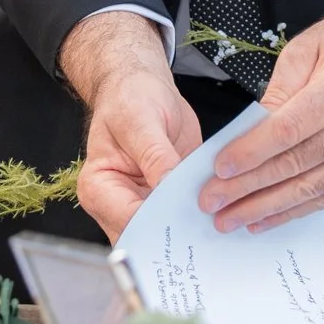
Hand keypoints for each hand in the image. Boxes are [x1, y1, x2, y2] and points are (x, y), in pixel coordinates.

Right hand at [62, 12, 201, 238]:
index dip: (161, 223)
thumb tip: (167, 185)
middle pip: (147, 235)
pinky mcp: (165, 200)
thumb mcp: (141, 119)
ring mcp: (142, 204)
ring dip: (193, 229)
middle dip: (178, 234)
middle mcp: (116, 203)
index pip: (129, 219)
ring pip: (167, 233)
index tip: (192, 218)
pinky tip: (224, 209)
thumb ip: (154, 154)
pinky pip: (183, 217)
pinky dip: (202, 215)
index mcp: (98, 187)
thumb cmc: (131, 97)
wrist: (143, 88)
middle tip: (212, 226)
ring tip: (223, 220)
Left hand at [200, 0, 323, 234]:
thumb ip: (278, 88)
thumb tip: (249, 130)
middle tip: (211, 202)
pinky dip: (293, 211)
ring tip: (230, 219)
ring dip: (265, 208)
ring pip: (309, 189)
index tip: (218, 169)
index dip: (250, 153)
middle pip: (294, 164)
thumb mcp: (308, 47)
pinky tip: (265, 219)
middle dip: (247, 187)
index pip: (287, 130)